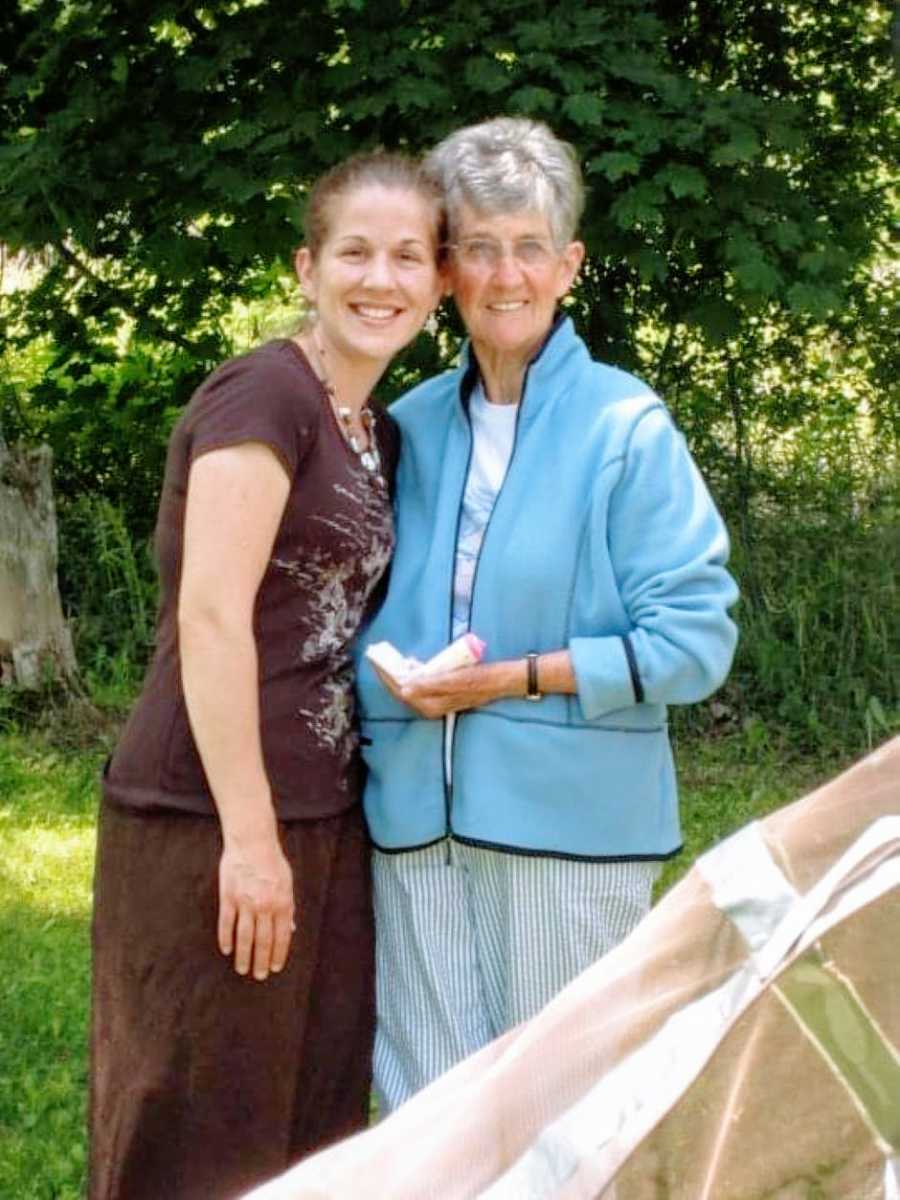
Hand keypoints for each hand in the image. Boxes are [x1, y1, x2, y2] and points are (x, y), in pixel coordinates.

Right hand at [218, 833, 294, 980]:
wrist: (252, 841)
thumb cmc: (272, 861)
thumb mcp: (287, 882)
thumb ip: (288, 906)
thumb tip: (291, 929)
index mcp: (282, 902)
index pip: (282, 936)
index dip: (279, 954)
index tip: (275, 967)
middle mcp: (265, 905)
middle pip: (263, 941)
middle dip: (262, 961)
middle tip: (260, 976)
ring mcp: (245, 902)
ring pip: (244, 937)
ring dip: (244, 956)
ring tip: (243, 969)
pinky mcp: (229, 897)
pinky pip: (226, 923)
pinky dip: (226, 939)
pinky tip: (226, 950)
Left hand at [374, 661, 509, 719]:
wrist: (500, 681)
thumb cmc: (478, 679)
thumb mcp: (453, 679)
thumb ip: (430, 685)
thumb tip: (406, 688)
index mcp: (430, 706)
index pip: (399, 690)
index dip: (385, 675)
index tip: (375, 659)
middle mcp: (429, 707)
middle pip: (401, 690)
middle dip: (388, 674)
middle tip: (377, 656)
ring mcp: (435, 702)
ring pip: (409, 688)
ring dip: (398, 674)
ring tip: (389, 658)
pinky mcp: (441, 694)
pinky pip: (419, 686)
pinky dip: (411, 675)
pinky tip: (411, 664)